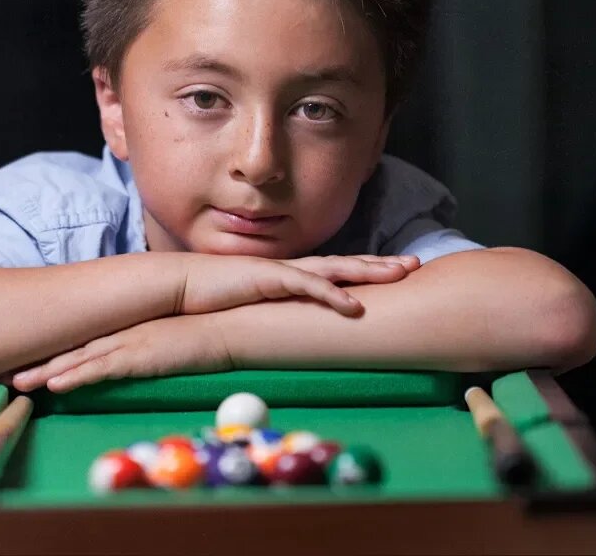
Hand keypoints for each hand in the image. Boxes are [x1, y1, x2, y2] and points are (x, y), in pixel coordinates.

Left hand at [9, 314, 231, 393]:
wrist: (228, 324)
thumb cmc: (202, 334)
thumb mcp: (165, 340)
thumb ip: (144, 347)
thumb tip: (131, 359)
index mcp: (125, 327)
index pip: (81, 340)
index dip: (52, 351)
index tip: (26, 361)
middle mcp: (121, 332)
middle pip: (70, 348)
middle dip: (37, 361)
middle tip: (5, 372)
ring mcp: (129, 342)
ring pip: (78, 359)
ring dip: (46, 372)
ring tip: (16, 384)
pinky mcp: (140, 355)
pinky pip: (101, 369)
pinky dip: (76, 377)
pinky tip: (54, 386)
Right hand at [176, 253, 419, 316]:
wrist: (180, 286)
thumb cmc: (213, 299)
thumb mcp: (254, 307)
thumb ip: (275, 313)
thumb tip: (293, 331)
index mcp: (290, 275)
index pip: (337, 271)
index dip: (367, 270)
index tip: (396, 271)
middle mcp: (292, 269)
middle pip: (346, 264)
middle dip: (381, 264)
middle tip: (415, 264)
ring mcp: (282, 271)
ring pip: (336, 268)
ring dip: (369, 270)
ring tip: (399, 273)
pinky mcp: (269, 279)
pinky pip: (308, 286)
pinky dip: (333, 294)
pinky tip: (355, 305)